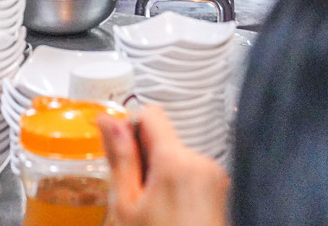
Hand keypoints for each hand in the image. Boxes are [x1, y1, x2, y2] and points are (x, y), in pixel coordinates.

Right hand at [102, 107, 228, 225]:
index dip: (129, 130)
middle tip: (135, 196)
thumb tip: (108, 121)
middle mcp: (201, 161)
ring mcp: (214, 177)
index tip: (121, 156)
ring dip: (160, 176)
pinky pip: (190, 174)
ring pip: (176, 158)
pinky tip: (168, 214)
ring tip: (153, 210)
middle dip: (144, 160)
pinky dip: (176, 187)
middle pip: (163, 140)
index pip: (150, 115)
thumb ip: (119, 158)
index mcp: (176, 160)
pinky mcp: (219, 190)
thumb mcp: (126, 205)